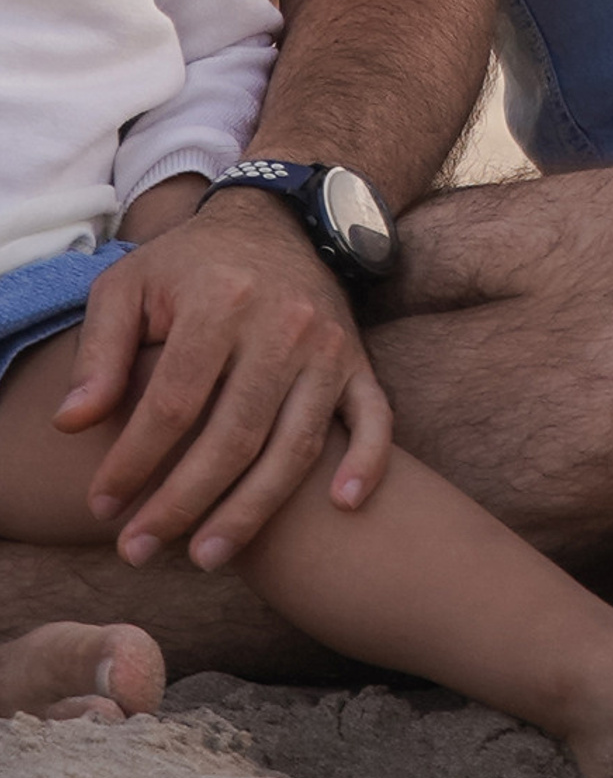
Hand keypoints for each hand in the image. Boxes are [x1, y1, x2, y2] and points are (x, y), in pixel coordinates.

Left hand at [56, 187, 395, 567]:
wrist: (278, 222)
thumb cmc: (190, 265)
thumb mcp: (128, 286)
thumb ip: (98, 353)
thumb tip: (72, 423)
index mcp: (221, 302)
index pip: (173, 403)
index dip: (133, 462)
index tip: (102, 506)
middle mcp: (283, 325)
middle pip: (234, 435)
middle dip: (182, 503)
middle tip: (139, 551)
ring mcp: (328, 346)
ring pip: (296, 444)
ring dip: (253, 509)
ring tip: (207, 556)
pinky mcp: (358, 360)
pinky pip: (375, 417)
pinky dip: (368, 462)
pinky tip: (343, 506)